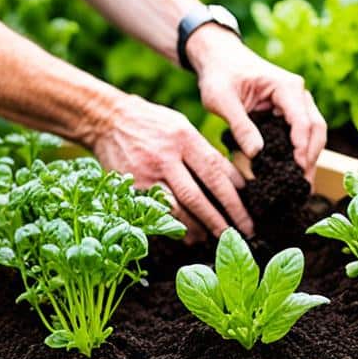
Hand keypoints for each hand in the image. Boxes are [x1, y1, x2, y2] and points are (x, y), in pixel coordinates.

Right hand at [92, 93, 252, 241]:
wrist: (107, 120)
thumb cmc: (152, 123)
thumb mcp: (182, 127)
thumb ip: (204, 151)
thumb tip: (233, 180)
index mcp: (184, 138)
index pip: (216, 171)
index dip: (235, 194)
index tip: (250, 210)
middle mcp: (166, 157)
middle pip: (199, 195)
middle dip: (223, 218)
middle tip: (242, 233)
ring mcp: (147, 174)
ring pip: (179, 209)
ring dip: (200, 227)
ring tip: (216, 238)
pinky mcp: (132, 187)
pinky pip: (157, 213)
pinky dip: (175, 227)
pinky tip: (188, 236)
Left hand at [186, 23, 326, 181]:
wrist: (217, 58)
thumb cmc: (219, 74)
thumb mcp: (222, 100)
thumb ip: (240, 126)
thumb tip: (257, 154)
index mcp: (286, 86)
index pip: (302, 121)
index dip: (302, 147)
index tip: (296, 170)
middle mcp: (297, 94)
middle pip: (315, 129)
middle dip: (311, 158)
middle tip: (303, 186)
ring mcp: (296, 103)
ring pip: (313, 133)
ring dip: (309, 158)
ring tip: (301, 186)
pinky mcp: (288, 112)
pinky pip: (300, 134)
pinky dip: (299, 152)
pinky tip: (293, 172)